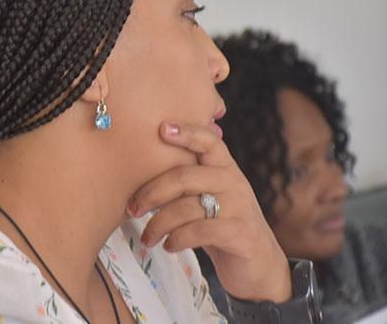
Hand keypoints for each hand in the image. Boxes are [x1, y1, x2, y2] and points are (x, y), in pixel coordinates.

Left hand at [126, 121, 291, 302]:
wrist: (259, 265)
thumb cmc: (221, 226)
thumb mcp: (207, 198)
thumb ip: (187, 182)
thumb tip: (140, 169)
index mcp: (224, 167)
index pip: (208, 141)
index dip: (186, 132)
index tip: (161, 128)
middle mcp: (234, 182)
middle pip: (184, 176)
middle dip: (151, 192)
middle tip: (132, 209)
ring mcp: (240, 207)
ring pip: (187, 207)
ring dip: (158, 224)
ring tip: (147, 237)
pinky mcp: (241, 233)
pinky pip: (199, 231)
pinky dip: (176, 239)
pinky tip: (167, 246)